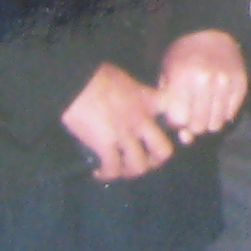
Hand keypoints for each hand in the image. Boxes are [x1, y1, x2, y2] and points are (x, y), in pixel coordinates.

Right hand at [59, 63, 179, 182]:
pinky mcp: (105, 145)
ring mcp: (125, 134)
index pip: (176, 116)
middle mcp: (142, 120)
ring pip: (139, 166)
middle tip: (143, 160)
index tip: (163, 133)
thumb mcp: (127, 81)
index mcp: (149, 100)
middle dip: (155, 161)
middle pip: (164, 151)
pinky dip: (106, 175)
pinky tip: (99, 173)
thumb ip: (136, 95)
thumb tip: (132, 105)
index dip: (176, 128)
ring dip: (130, 172)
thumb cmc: (96, 75)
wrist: (74, 80)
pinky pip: (112, 168)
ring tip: (120, 169)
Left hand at [152, 29, 249, 143]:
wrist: (211, 34)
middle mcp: (206, 80)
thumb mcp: (167, 76)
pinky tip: (216, 101)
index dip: (176, 121)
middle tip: (192, 114)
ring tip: (203, 109)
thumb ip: (170, 108)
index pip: (179, 119)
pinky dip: (222, 113)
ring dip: (208, 121)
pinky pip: (230, 115)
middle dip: (192, 125)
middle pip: (198, 125)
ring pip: (216, 124)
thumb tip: (186, 138)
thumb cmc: (183, 57)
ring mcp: (226, 82)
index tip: (177, 114)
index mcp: (182, 77)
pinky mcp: (241, 84)